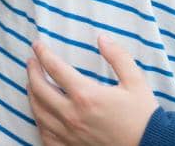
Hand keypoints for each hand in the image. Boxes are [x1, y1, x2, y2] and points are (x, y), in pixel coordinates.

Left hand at [27, 36, 157, 145]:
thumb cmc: (143, 116)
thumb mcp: (136, 81)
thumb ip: (118, 57)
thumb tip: (102, 38)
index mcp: (86, 95)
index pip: (55, 68)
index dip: (43, 54)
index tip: (37, 45)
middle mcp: (72, 115)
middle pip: (39, 89)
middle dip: (32, 72)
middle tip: (31, 62)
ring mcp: (69, 134)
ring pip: (38, 113)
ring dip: (32, 95)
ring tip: (32, 84)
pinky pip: (45, 135)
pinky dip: (39, 122)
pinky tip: (40, 114)